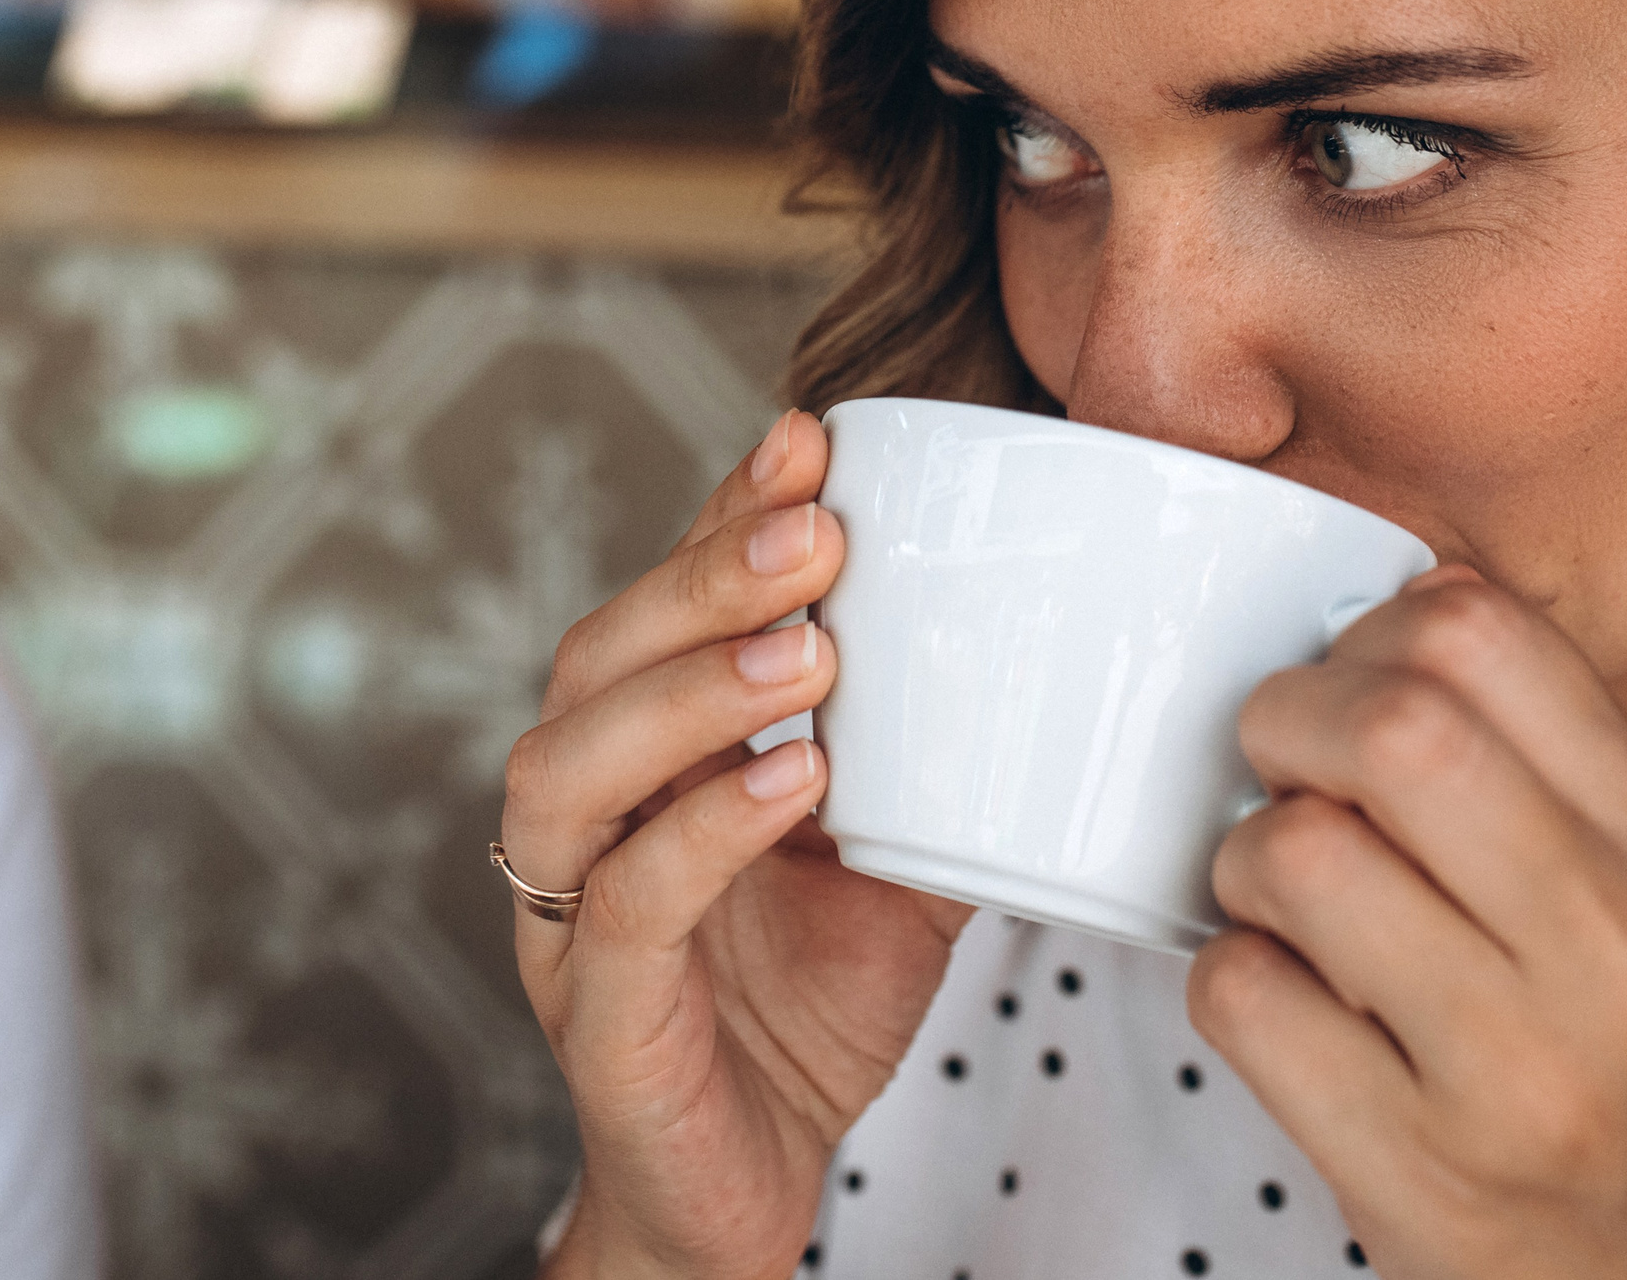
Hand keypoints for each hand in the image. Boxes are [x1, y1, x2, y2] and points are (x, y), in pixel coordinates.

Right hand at [500, 411, 973, 1279]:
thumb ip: (943, 768)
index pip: (665, 607)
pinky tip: (792, 786)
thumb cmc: (809, 1012)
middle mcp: (593, 818)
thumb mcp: (898, 865)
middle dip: (702, 576)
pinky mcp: (599, 1017)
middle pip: (595, 658)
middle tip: (817, 531)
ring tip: (807, 651)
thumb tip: (1056, 663)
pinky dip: (704, 833)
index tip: (808, 440)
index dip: (721, 517)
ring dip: (688, 689)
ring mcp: (575, 917)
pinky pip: (624, 907)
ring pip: (569, 766)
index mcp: (655, 758)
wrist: (752, 1186)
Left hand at [1190, 568, 1626, 1279]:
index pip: (1481, 635)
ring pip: (1297, 856)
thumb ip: (1549, 772)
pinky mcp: (1425, 1179)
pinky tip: (1282, 1007)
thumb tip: (1392, 625)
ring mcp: (1519, 1069)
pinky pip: (1247, 1004)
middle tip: (1280, 778)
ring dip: (1245, 864)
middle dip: (1282, 726)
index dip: (1369, 637)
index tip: (1350, 689)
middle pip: (1386, 725)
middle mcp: (1607, 946)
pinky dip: (1228, 986)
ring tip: (1281, 907)